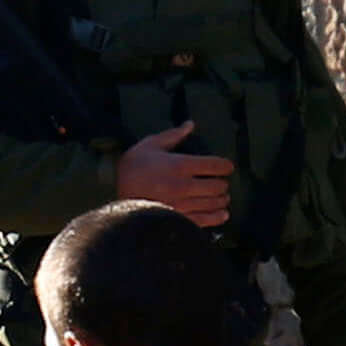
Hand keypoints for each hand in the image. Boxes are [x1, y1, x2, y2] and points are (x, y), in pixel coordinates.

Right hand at [115, 122, 234, 227]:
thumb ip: (172, 135)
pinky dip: (218, 217)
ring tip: (221, 197)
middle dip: (222, 183)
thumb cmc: (132, 170)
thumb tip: (190, 124)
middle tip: (220, 183)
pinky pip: (207, 220)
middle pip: (218, 186)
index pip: (215, 165)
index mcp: (180, 165)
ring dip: (221, 199)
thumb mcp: (148, 146)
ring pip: (215, 203)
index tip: (227, 167)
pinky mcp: (180, 221)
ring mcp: (184, 205)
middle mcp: (185, 186)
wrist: (117, 201)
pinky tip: (222, 214)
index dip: (225, 166)